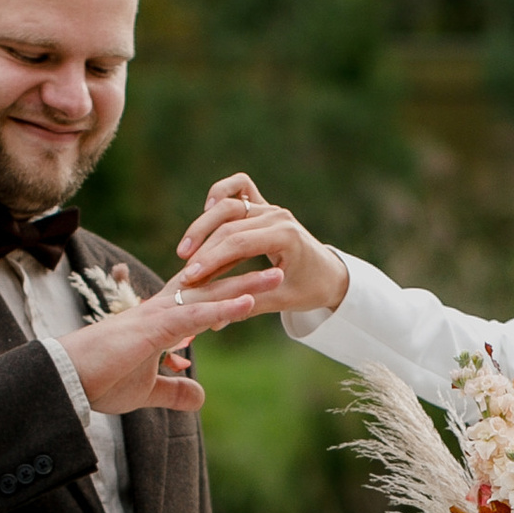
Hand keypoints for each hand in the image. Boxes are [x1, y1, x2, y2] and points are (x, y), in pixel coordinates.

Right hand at [64, 261, 283, 416]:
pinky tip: (250, 302)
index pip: (202, 299)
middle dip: (247, 276)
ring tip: (277, 274)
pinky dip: (222, 308)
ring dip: (246, 284)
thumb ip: (174, 390)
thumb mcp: (145, 391)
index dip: (230, 289)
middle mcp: (159, 310)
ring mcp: (155, 317)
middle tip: (281, 265)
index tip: (260, 282)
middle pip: (212, 287)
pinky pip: (193, 316)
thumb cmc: (96, 381)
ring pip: (208, 294)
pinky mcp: (149, 331)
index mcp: (159, 320)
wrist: (62, 380)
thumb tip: (201, 396)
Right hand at [174, 174, 349, 318]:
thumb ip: (249, 306)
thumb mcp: (282, 301)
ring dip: (203, 225)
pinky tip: (206, 210)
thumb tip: (215, 323)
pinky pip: (240, 189)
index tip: (189, 278)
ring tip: (185, 249)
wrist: (330, 273)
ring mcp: (270, 208)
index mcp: (286, 236)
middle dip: (202, 247)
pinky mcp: (264, 207)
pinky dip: (221, 194)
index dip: (210, 260)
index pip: (239, 243)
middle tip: (183, 271)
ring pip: (228, 206)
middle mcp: (278, 216)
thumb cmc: (310, 289)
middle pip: (229, 223)